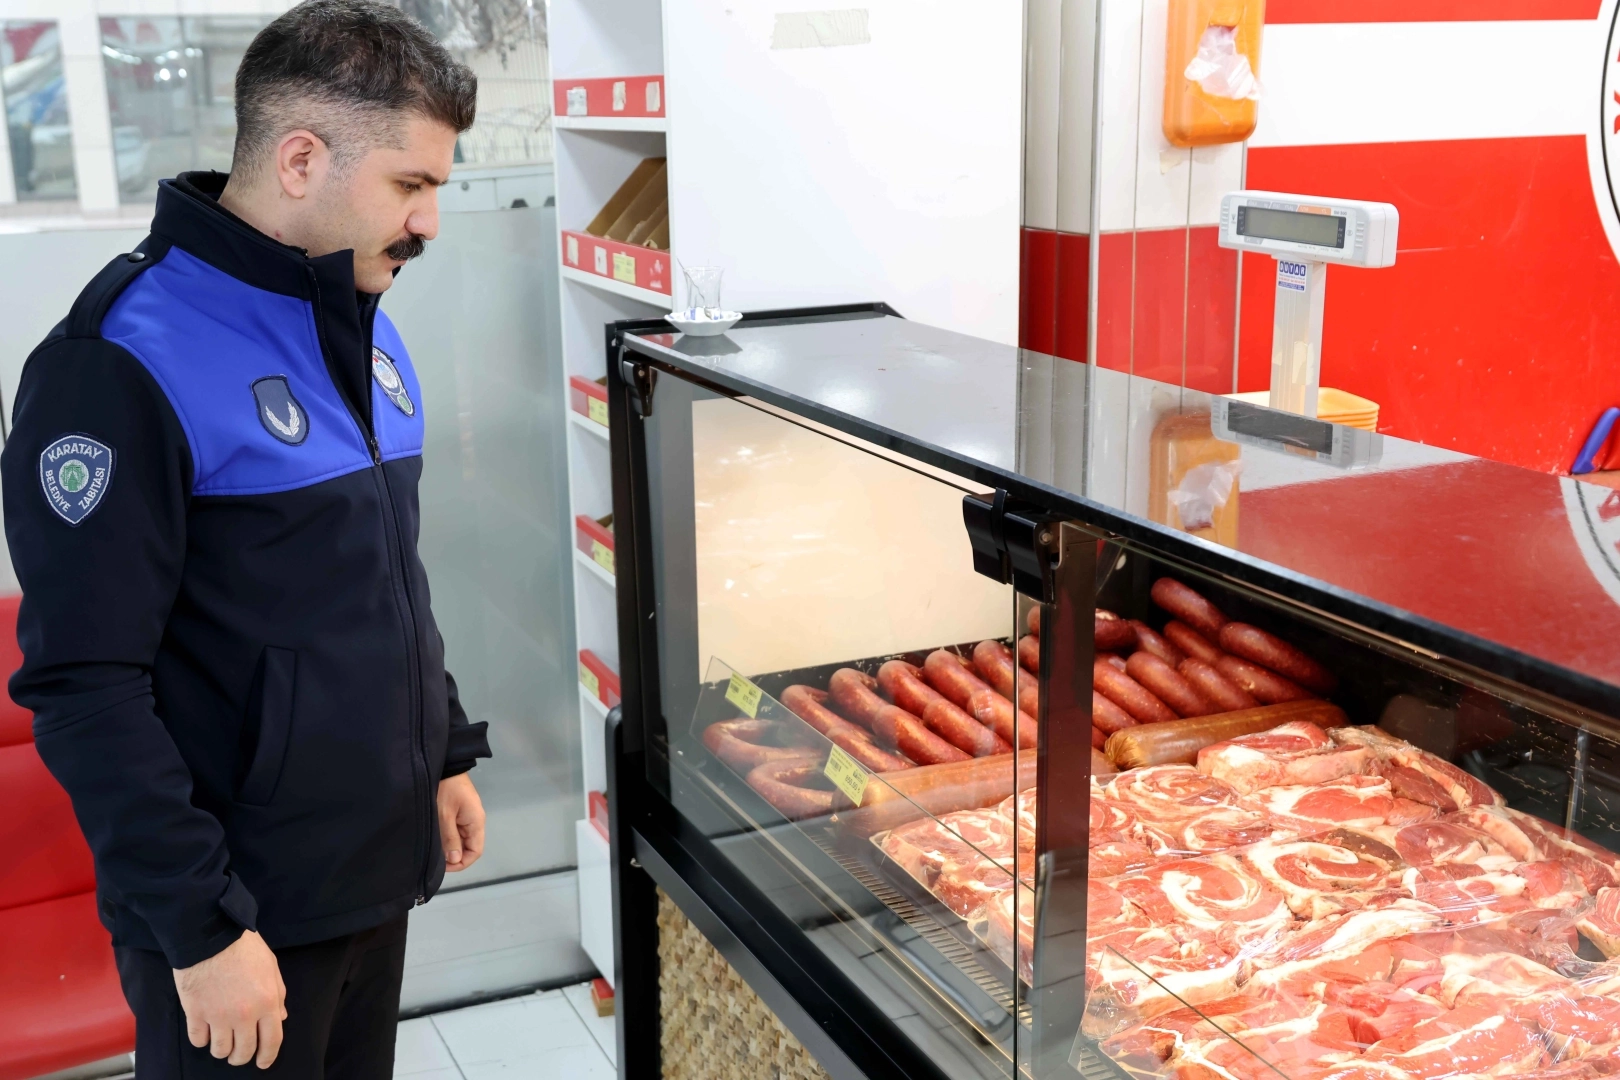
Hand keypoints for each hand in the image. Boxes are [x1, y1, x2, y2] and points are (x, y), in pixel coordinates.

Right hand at [172, 930, 286, 1067]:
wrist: (210, 936)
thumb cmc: (244, 947)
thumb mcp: (271, 967)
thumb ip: (278, 994)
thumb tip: (279, 1018)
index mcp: (267, 1002)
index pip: (272, 1041)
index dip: (267, 1056)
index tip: (262, 1063)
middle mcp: (244, 1014)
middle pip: (244, 1051)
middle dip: (242, 1057)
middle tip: (239, 1054)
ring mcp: (218, 1016)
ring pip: (220, 1050)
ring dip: (222, 1050)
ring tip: (222, 1042)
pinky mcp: (195, 1013)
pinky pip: (198, 1040)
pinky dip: (202, 1040)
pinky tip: (205, 1031)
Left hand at [438, 772, 484, 871]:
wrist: (447, 765)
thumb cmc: (445, 789)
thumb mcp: (445, 816)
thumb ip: (450, 838)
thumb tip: (455, 859)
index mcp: (476, 822)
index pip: (475, 851)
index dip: (461, 863)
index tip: (443, 866)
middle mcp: (475, 821)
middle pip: (469, 847)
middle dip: (453, 855)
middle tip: (435, 858)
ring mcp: (468, 816)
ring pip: (462, 839)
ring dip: (450, 846)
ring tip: (434, 847)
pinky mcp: (460, 811)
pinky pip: (457, 830)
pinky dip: (448, 836)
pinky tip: (436, 837)